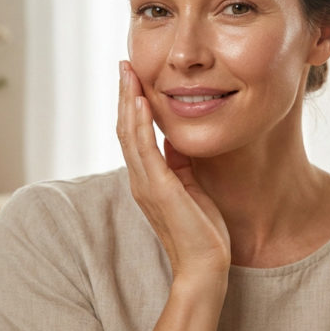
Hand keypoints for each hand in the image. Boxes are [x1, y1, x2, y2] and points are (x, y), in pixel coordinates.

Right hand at [116, 61, 231, 283]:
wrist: (205, 266)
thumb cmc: (203, 231)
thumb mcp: (192, 187)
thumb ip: (180, 163)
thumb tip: (176, 138)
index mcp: (147, 179)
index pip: (133, 134)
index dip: (130, 104)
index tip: (133, 77)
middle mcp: (140, 179)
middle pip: (125, 128)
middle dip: (124, 94)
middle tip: (124, 64)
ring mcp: (145, 184)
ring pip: (129, 133)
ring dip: (127, 100)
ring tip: (128, 72)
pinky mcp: (158, 189)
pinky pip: (143, 149)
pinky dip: (139, 123)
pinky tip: (139, 100)